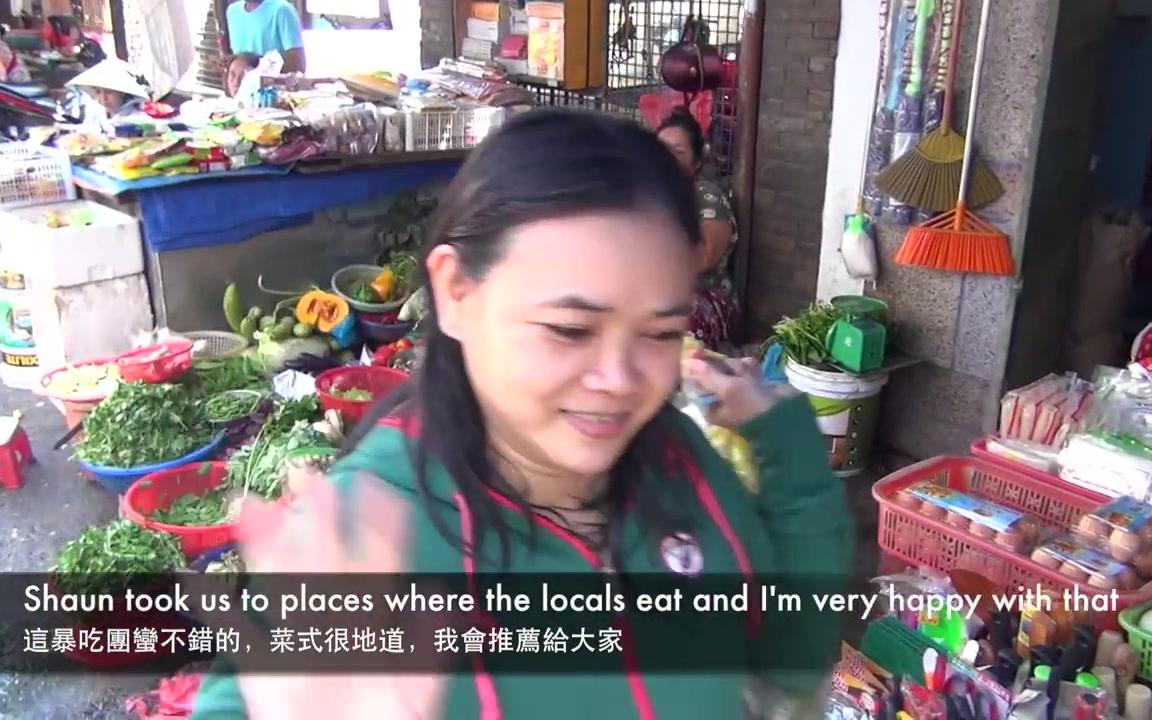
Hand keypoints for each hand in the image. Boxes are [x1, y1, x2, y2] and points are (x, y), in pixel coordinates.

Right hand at [195, 468, 447, 719]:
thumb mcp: (416, 691)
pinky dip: (220, 612)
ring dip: (265, 543)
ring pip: (281, 581)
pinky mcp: (267, 670)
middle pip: (325, 556)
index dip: (378, 522)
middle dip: (316, 517)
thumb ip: (426, 649)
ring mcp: (299, 639)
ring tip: (250, 504)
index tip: (372, 484)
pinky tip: (202, 585)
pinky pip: (240, 637)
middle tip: (306, 475)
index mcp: (375, 618)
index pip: (379, 559)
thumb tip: (435, 605)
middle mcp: (336, 618)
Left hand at [683, 352, 798, 428]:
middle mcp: (722, 401)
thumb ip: (708, 375)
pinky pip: (746, 372)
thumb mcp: (728, 389)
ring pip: (732, 370)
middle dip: (727, 368)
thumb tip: (688, 361)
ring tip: (753, 376)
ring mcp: (738, 393)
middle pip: (715, 373)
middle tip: (738, 371)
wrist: (785, 415)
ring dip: (741, 369)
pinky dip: (751, 371)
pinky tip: (758, 374)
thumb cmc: (752, 405)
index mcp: (710, 407)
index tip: (699, 350)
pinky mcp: (754, 387)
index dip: (699, 366)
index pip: (698, 382)